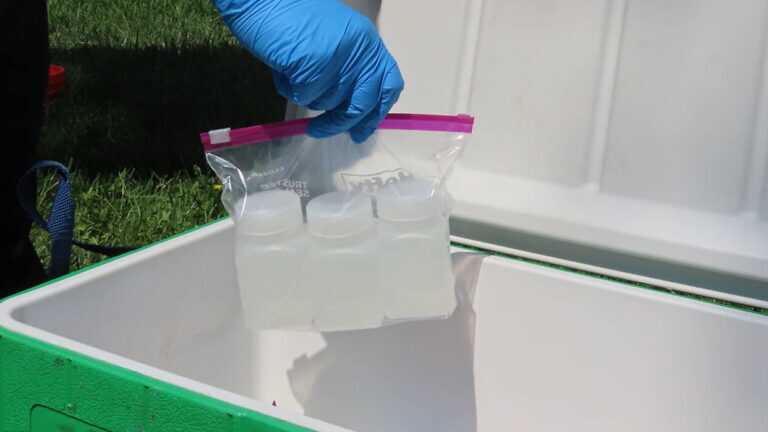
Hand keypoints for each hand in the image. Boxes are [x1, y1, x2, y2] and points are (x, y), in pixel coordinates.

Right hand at [214, 0, 404, 142]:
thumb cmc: (292, 16)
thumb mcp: (334, 39)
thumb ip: (348, 67)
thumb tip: (349, 108)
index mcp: (368, 42)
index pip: (389, 85)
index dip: (377, 112)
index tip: (361, 129)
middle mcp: (360, 51)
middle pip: (361, 104)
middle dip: (340, 123)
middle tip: (319, 131)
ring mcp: (339, 60)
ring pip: (328, 102)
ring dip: (307, 95)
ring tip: (291, 69)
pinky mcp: (315, 69)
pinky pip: (303, 97)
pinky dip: (288, 88)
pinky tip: (282, 67)